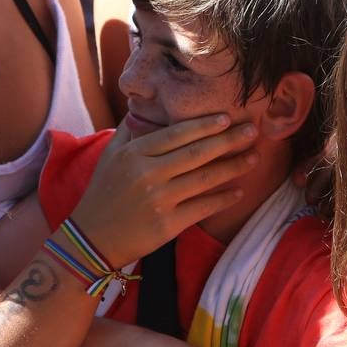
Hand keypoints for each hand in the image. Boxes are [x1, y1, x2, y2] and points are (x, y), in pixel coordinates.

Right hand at [71, 115, 258, 265]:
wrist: (93, 238)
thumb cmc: (103, 193)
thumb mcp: (110, 156)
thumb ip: (130, 132)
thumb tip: (147, 108)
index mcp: (135, 153)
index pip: (177, 134)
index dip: (205, 125)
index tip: (228, 118)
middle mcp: (149, 173)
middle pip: (198, 153)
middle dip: (229, 140)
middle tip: (252, 130)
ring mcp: (160, 200)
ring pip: (206, 179)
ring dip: (234, 167)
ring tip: (254, 157)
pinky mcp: (168, 224)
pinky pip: (204, 207)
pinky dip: (224, 198)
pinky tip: (239, 191)